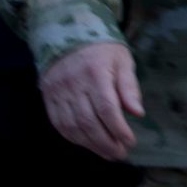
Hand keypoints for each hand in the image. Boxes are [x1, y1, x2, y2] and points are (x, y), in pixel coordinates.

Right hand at [39, 41, 142, 161]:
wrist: (66, 33)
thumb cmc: (100, 49)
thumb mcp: (121, 60)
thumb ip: (129, 87)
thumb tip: (137, 113)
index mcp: (95, 72)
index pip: (107, 108)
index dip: (119, 129)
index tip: (130, 141)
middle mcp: (73, 83)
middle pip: (89, 122)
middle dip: (106, 143)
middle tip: (120, 153)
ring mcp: (58, 90)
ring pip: (72, 126)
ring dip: (90, 145)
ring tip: (106, 153)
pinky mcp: (49, 95)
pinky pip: (58, 123)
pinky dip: (73, 137)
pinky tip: (87, 143)